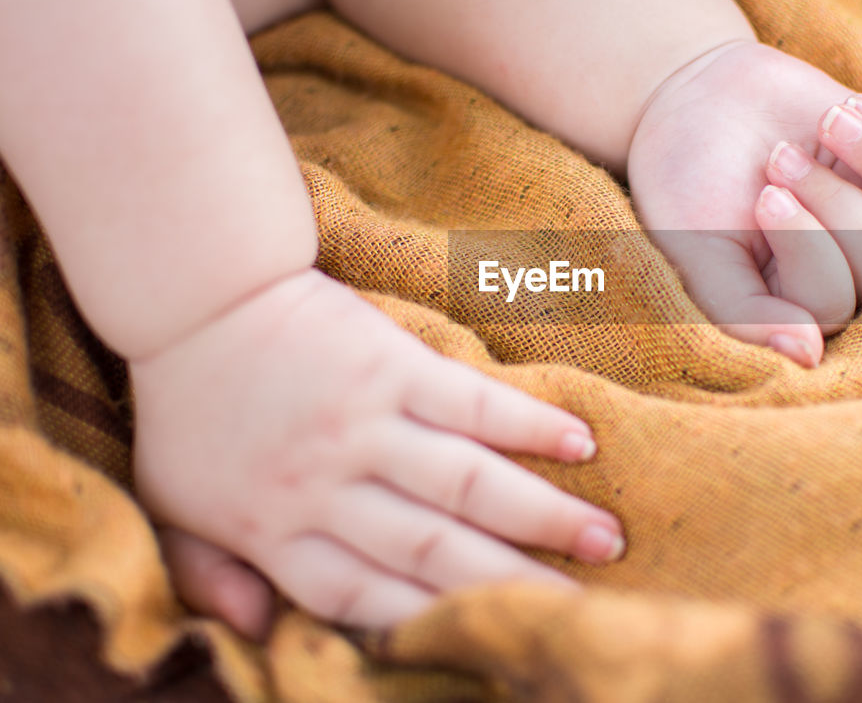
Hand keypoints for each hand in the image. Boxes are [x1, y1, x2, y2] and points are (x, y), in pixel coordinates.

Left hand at [132, 269, 621, 636]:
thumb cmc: (187, 412)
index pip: (364, 597)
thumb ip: (210, 576)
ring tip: (606, 538)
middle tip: (582, 611)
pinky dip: (528, 424)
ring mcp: (365, 423)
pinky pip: (472, 402)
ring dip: (542, 514)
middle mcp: (329, 488)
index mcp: (277, 531)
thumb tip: (256, 636)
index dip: (426, 623)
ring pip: (466, 483)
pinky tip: (580, 443)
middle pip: (434, 551)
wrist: (197, 300)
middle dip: (511, 585)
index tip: (489, 642)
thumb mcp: (173, 509)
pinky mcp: (391, 363)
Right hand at [627, 40, 861, 365]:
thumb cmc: (684, 185)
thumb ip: (743, 312)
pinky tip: (843, 107)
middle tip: (778, 159)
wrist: (688, 100)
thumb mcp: (697, 253)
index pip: (835, 302)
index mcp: (801, 304)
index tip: (762, 196)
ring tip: (826, 123)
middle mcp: (853, 268)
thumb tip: (808, 356)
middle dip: (832, 200)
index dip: (806, 244)